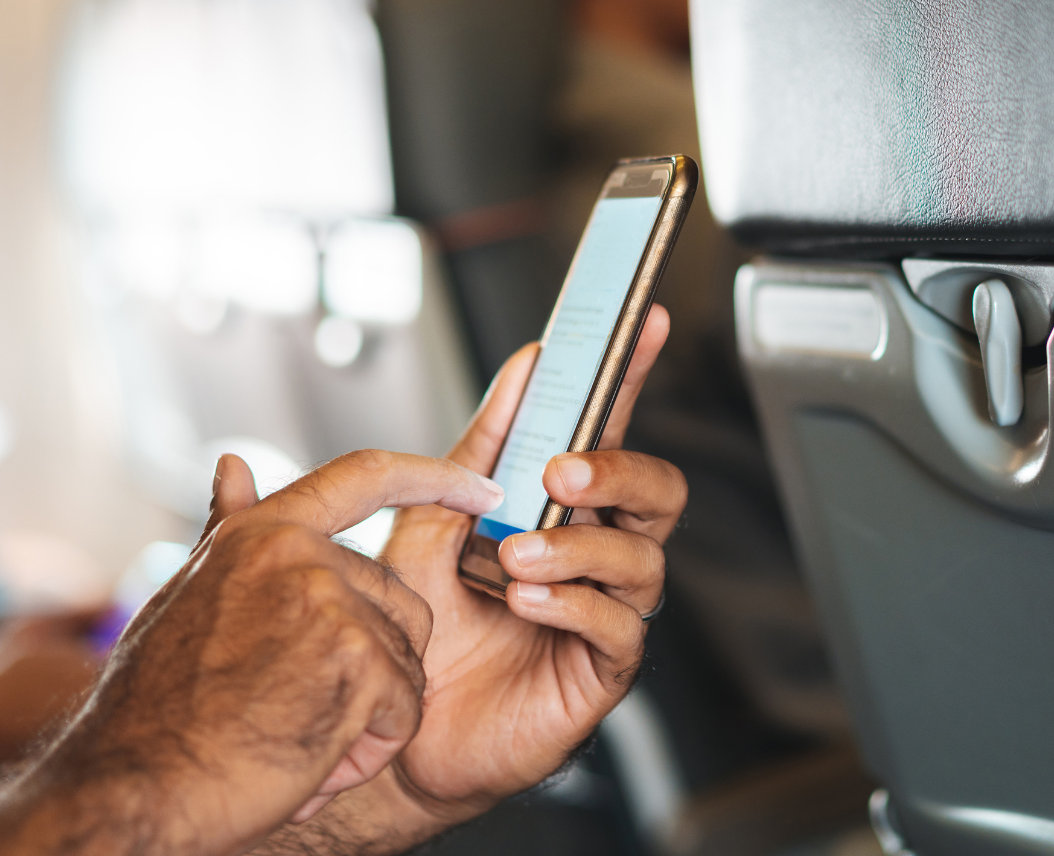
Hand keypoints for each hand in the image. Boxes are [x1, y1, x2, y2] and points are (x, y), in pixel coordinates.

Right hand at [0, 448, 503, 855]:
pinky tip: (307, 758)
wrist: (137, 788)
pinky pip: (403, 710)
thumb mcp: (186, 599)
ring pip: (405, 660)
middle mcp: (299, 555)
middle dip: (370, 665)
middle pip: (397, 601)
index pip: (366, 475)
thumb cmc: (155, 710)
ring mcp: (331, 603)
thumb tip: (233, 465)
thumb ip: (229, 533)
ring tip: (290, 732)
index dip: (434, 476)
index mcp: (261, 536)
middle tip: (291, 709)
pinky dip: (367, 749)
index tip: (480, 485)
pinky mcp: (358, 660)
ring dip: (366, 713)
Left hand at [273, 305, 687, 848]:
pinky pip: (619, 625)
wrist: (394, 730)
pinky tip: (526, 602)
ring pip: (641, 557)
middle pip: (659, 490)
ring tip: (514, 559)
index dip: (634, 375)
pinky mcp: (602, 670)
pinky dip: (573, 603)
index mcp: (561, 507)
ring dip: (579, 545)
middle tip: (561, 473)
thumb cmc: (418, 628)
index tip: (648, 322)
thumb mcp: (432, 519)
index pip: (611, 429)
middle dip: (619, 469)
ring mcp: (604, 609)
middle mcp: (595, 552)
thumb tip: (522, 370)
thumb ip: (479, 447)